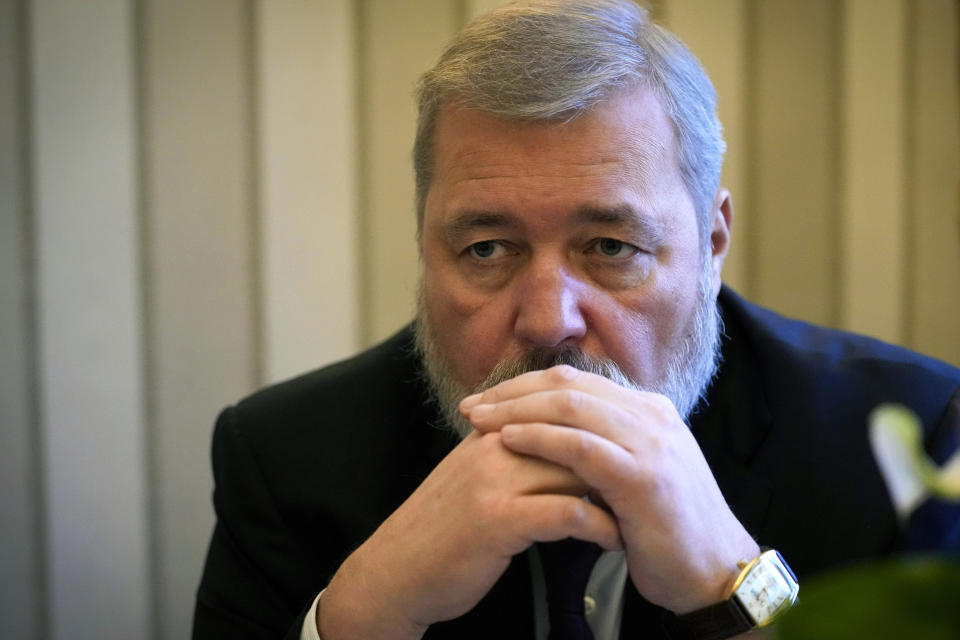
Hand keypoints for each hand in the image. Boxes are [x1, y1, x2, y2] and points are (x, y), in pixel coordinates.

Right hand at [318, 429, 621, 639]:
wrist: (395, 571)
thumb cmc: (443, 530)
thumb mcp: (476, 477)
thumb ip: (515, 454)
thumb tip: (565, 446)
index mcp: (493, 430)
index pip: (562, 410)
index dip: (606, 429)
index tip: (639, 452)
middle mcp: (495, 445)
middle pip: (576, 432)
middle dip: (619, 456)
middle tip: (654, 480)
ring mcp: (495, 480)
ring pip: (577, 468)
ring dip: (618, 492)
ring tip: (644, 511)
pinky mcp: (497, 519)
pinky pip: (567, 513)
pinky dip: (600, 527)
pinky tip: (616, 541)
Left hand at [461, 364, 759, 613]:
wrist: (715, 573)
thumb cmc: (666, 529)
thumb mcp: (636, 472)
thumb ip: (606, 445)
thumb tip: (553, 432)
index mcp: (648, 410)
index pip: (577, 381)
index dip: (525, 386)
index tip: (488, 399)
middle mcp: (652, 416)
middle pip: (568, 386)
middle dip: (512, 392)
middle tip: (471, 406)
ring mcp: (651, 444)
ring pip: (571, 407)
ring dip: (516, 410)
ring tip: (479, 420)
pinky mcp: (644, 477)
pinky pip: (581, 446)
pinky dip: (540, 438)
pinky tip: (509, 440)